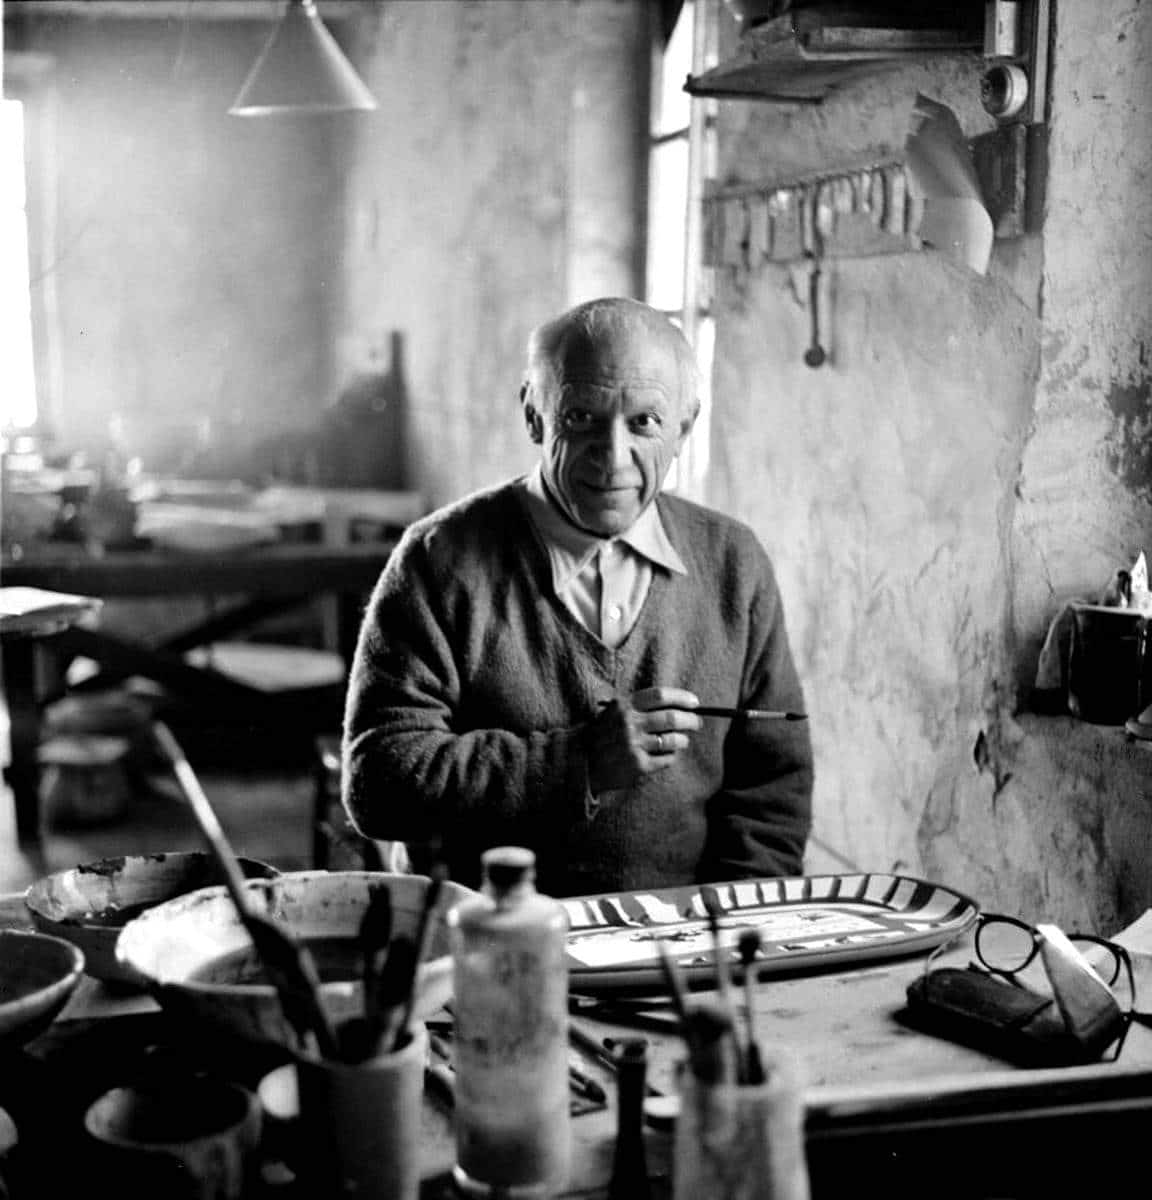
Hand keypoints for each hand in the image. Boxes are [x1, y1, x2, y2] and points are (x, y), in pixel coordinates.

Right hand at [585, 687, 702, 793]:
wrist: (582, 762)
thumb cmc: (603, 734)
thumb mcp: (615, 712)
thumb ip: (639, 706)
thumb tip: (677, 704)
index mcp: (624, 706)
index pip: (660, 695)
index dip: (682, 697)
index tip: (695, 702)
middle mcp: (629, 724)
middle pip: (671, 717)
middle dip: (691, 720)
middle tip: (697, 722)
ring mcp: (634, 746)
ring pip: (673, 740)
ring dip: (683, 740)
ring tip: (683, 740)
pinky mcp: (639, 766)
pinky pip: (667, 759)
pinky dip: (672, 756)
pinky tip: (668, 754)